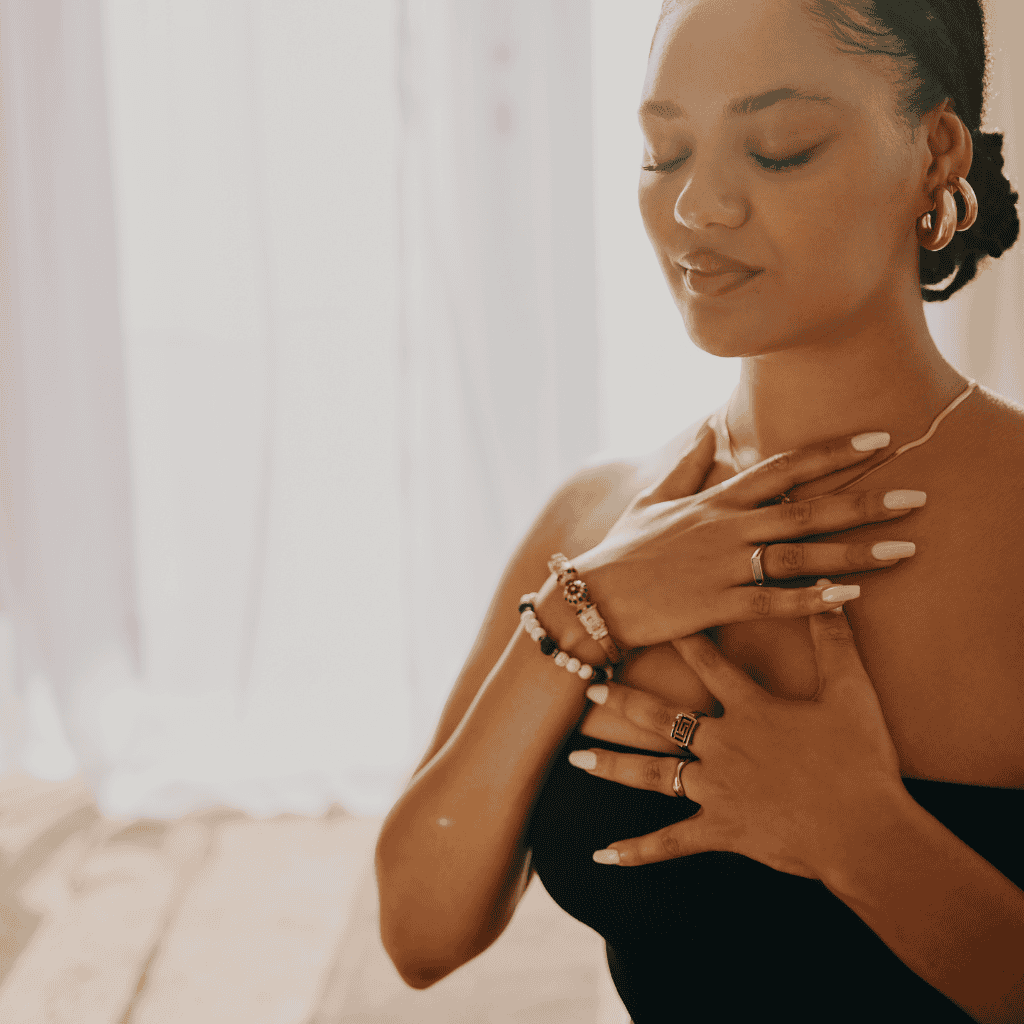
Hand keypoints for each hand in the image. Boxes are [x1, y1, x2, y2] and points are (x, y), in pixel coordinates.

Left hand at [568, 585, 904, 878]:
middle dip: (624, 701)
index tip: (651, 620)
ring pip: (652, 774)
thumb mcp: (851, 693)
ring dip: (612, 765)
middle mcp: (723, 744)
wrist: (866, 831)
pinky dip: (638, 851)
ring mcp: (717, 789)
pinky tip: (605, 855)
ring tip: (576, 757)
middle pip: (662, 717)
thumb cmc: (861, 761)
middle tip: (590, 689)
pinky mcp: (721, 830)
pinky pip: (671, 843)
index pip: (708, 663)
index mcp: (750, 709)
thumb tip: (835, 593)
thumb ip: (836, 641)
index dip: (681, 639)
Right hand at [572, 423, 921, 648]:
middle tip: (917, 497)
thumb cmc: (623, 550)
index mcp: (716, 500)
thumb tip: (707, 427)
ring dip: (854, 552)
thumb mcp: (652, 500)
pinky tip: (851, 598)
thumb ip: (686, 464)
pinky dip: (813, 601)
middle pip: (807, 508)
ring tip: (904, 548)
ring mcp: (723, 566)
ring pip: (800, 554)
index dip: (833, 452)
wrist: (590, 597)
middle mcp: (726, 527)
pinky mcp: (715, 605)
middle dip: (864, 501)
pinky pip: (773, 602)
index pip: (784, 467)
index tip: (879, 440)